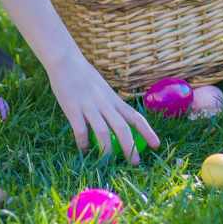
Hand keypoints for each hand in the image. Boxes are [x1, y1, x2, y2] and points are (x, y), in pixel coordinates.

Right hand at [48, 50, 158, 164]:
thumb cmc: (84, 75)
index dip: (148, 131)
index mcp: (114, 99)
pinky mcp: (73, 108)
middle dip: (130, 146)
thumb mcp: (103, 89)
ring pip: (103, 131)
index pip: (135, 116)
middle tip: (135, 162)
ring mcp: (89, 106)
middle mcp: (105, 103)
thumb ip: (110, 104)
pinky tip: (83, 150)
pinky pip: (80, 129)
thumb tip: (118, 121)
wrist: (66, 61)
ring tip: (107, 162)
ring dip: (107, 149)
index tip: (157, 145)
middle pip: (123, 127)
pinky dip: (83, 142)